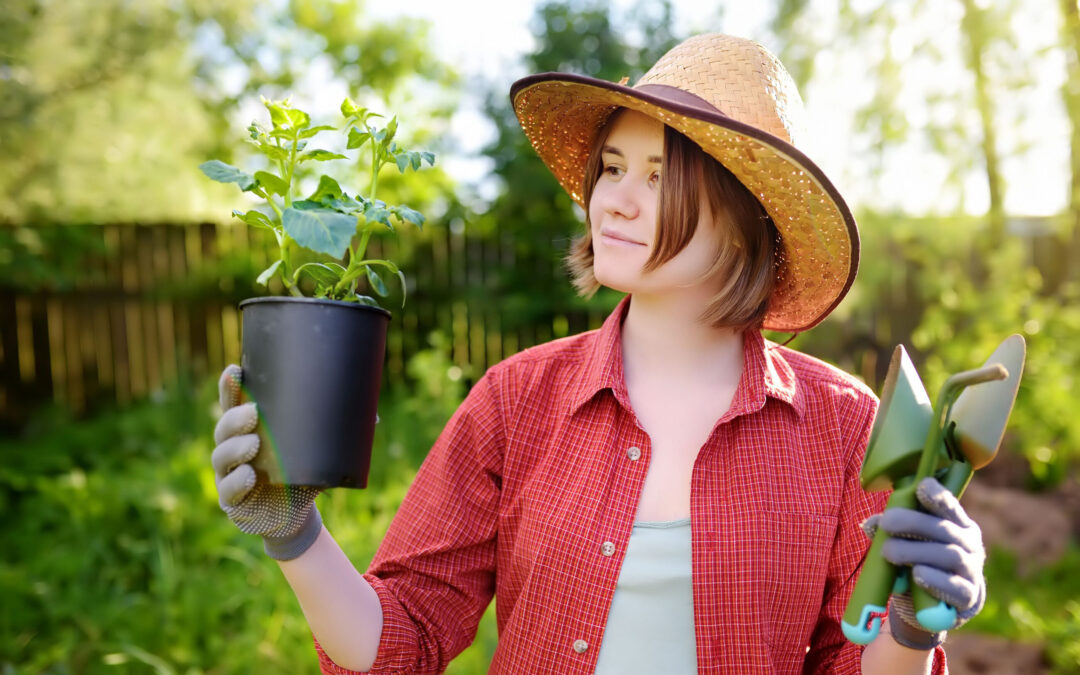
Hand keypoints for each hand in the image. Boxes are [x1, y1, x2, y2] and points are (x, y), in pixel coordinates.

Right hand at [213, 364, 322, 559]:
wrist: (296, 513)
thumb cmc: (305, 473)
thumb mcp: (319, 451)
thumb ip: (338, 433)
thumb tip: (374, 417)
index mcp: (250, 428)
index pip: (234, 404)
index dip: (230, 387)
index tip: (235, 370)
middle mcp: (233, 447)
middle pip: (224, 428)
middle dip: (235, 418)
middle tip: (254, 413)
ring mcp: (228, 473)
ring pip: (222, 456)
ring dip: (235, 449)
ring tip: (253, 444)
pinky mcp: (231, 500)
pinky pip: (228, 489)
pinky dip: (237, 482)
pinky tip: (249, 476)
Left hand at [861, 476, 986, 648]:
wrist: (934, 606)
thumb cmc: (920, 562)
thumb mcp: (906, 543)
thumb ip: (890, 531)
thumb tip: (871, 524)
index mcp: (957, 525)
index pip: (950, 507)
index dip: (938, 496)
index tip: (921, 486)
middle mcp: (969, 545)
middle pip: (944, 529)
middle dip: (914, 523)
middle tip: (887, 523)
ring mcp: (972, 571)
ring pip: (949, 556)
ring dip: (916, 551)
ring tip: (888, 552)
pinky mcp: (968, 597)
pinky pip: (956, 588)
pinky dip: (936, 581)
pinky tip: (918, 575)